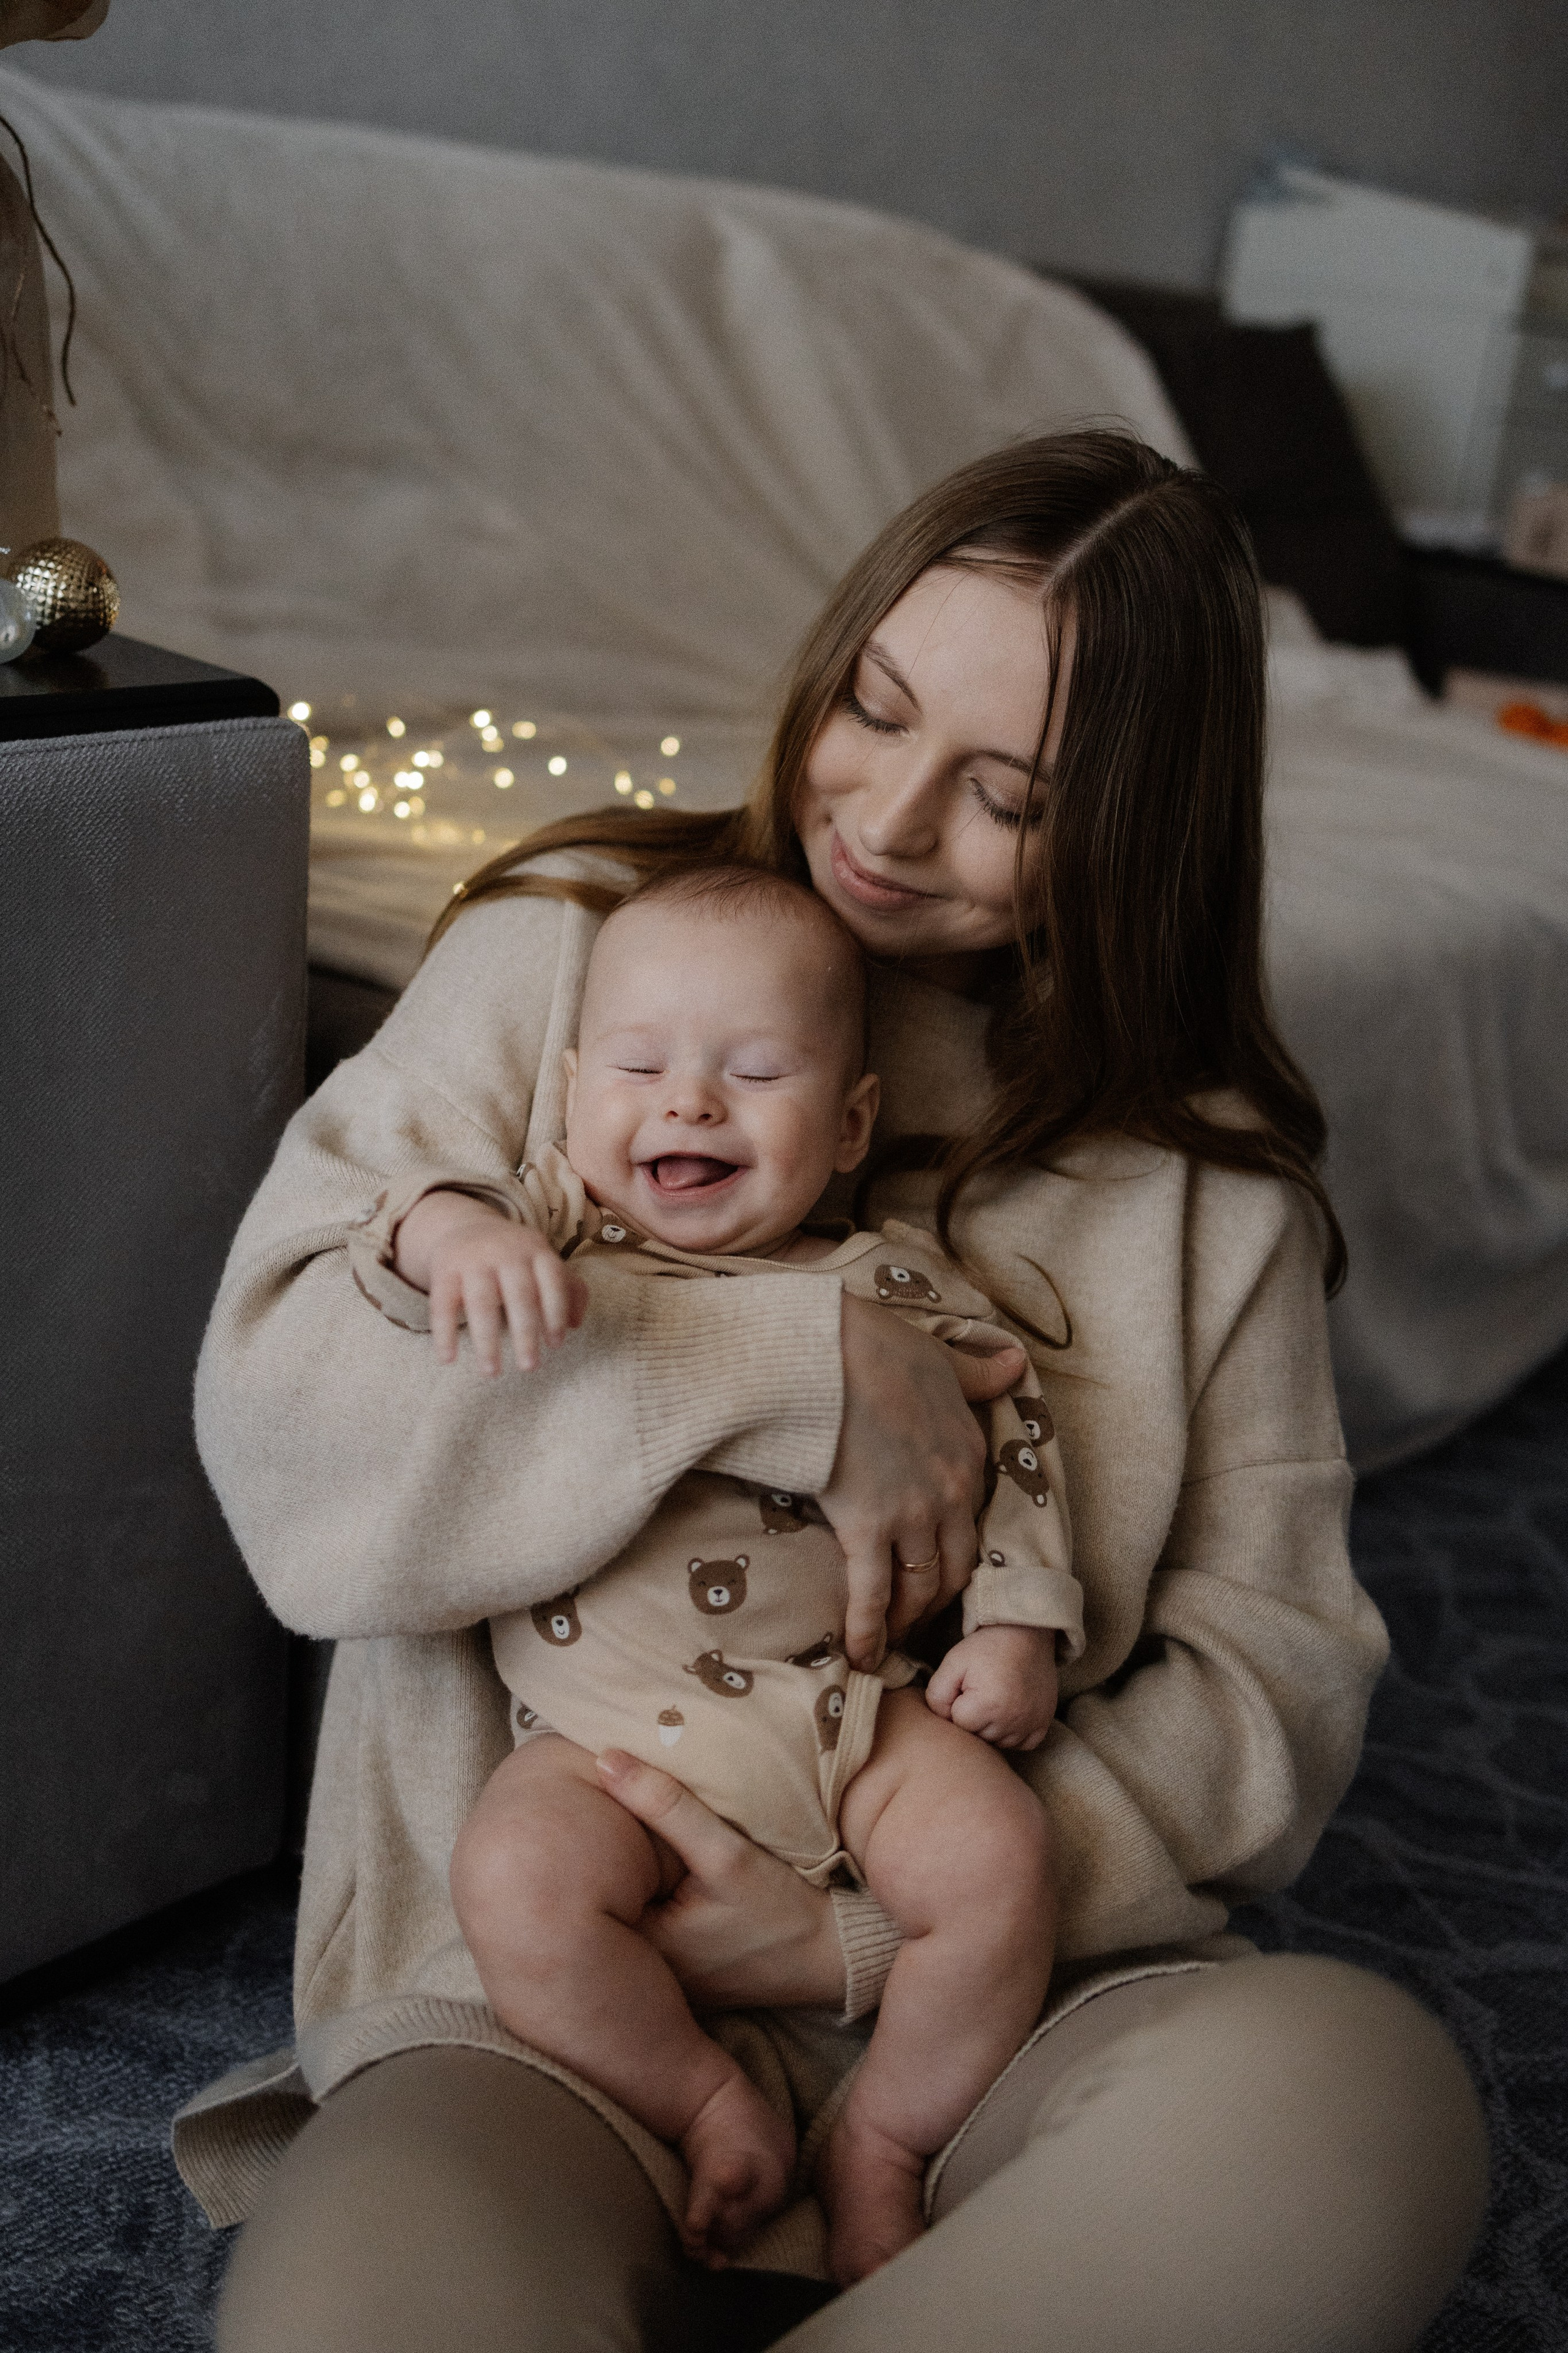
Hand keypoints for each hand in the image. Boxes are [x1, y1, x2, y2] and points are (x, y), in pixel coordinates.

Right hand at [394, 1190, 586, 1374]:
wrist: (466, 1226)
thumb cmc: (515, 1258)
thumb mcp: (544, 1263)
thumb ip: (569, 1289)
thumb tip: (575, 1324)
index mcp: (535, 1249)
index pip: (552, 1280)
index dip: (555, 1313)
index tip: (555, 1346)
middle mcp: (505, 1252)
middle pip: (518, 1294)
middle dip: (526, 1333)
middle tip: (529, 1367)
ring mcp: (472, 1261)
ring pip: (480, 1302)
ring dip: (486, 1341)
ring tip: (491, 1372)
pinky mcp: (444, 1271)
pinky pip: (442, 1305)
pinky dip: (444, 1333)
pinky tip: (448, 1360)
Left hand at [596, 1750, 845, 2007]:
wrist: (833, 1955)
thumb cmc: (785, 1908)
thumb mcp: (727, 1852)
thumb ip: (666, 1806)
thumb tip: (605, 1759)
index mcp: (641, 1949)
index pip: (580, 1889)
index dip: (574, 1843)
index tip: (571, 1801)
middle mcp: (638, 1973)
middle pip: (593, 1902)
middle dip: (588, 1857)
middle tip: (580, 1807)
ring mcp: (656, 1976)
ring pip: (614, 1912)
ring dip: (611, 1873)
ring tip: (603, 1826)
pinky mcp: (674, 1968)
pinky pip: (638, 1921)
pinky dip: (636, 1890)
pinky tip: (640, 1860)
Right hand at [818, 1297, 1027, 1669]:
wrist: (824, 1351)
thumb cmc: (874, 1346)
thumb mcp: (941, 1357)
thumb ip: (980, 1372)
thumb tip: (1018, 1362)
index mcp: (968, 1453)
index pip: (972, 1521)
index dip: (954, 1550)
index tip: (935, 1569)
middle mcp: (952, 1492)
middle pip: (955, 1567)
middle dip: (936, 1598)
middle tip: (914, 1617)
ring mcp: (913, 1514)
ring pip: (920, 1588)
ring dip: (906, 1620)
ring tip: (888, 1640)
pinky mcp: (869, 1529)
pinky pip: (874, 1595)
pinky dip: (869, 1631)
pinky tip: (860, 1656)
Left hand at [925, 1624, 1058, 1749]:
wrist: (1026, 1634)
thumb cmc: (986, 1648)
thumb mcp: (953, 1662)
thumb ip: (936, 1695)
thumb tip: (942, 1720)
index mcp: (988, 1705)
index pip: (958, 1723)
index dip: (957, 1703)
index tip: (966, 1685)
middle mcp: (1011, 1720)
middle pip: (978, 1736)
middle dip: (973, 1717)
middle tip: (981, 1690)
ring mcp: (1030, 1724)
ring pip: (998, 1742)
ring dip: (992, 1727)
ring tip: (995, 1697)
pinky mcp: (1043, 1723)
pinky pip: (1023, 1744)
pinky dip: (1014, 1733)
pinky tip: (1010, 1711)